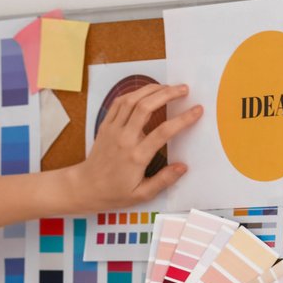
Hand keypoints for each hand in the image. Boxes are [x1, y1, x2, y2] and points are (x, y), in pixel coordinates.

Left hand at [68, 83, 203, 209]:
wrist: (85, 187)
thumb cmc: (114, 192)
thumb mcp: (141, 194)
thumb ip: (163, 180)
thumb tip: (183, 167)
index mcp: (136, 157)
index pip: (163, 132)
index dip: (183, 119)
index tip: (197, 110)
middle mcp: (124, 139)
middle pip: (146, 107)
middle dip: (167, 94)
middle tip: (183, 89)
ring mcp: (113, 130)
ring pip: (131, 100)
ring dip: (151, 89)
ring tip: (168, 87)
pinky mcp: (105, 125)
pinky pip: (118, 103)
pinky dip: (133, 93)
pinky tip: (146, 92)